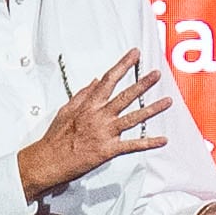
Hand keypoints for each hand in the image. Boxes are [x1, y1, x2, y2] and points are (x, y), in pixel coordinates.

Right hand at [19, 52, 171, 199]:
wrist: (48, 160)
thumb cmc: (55, 137)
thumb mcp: (66, 110)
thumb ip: (82, 95)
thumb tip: (94, 81)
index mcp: (89, 105)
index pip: (109, 79)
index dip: (123, 65)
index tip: (134, 55)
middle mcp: (99, 116)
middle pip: (125, 95)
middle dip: (143, 83)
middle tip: (157, 74)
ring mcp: (105, 132)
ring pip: (134, 117)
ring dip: (152, 109)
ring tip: (167, 101)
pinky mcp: (108, 150)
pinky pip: (133, 145)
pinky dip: (149, 143)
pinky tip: (162, 140)